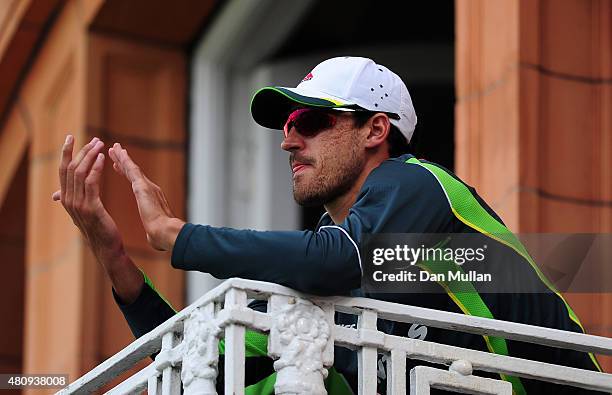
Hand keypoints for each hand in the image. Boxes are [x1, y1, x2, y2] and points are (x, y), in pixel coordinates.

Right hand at [53, 135, 142, 302]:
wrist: (107, 248)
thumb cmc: (99, 229)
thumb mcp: (83, 212)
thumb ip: (74, 199)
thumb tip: (60, 194)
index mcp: (67, 200)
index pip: (63, 170)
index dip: (67, 153)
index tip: (71, 137)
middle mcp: (69, 201)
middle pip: (70, 168)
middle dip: (81, 151)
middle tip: (94, 138)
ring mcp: (78, 205)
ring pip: (80, 173)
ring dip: (90, 156)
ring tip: (100, 144)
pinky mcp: (91, 208)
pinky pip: (92, 183)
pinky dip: (96, 168)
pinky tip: (103, 159)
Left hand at [108, 142, 183, 250]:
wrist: (167, 233)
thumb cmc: (162, 236)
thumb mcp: (155, 232)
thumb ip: (153, 230)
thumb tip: (153, 237)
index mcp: (153, 199)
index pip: (137, 183)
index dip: (127, 174)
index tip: (119, 167)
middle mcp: (151, 189)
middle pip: (134, 172)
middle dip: (124, 162)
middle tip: (115, 151)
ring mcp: (148, 186)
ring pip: (132, 168)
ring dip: (123, 157)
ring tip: (114, 148)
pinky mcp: (143, 187)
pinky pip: (131, 169)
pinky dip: (124, 160)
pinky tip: (117, 153)